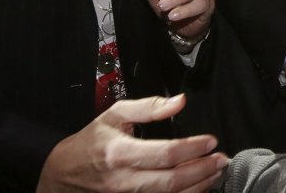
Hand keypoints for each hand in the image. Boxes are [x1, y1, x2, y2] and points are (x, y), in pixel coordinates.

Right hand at [37, 95, 226, 192]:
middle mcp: (124, 180)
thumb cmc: (90, 143)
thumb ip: (148, 108)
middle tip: (221, 158)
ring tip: (215, 172)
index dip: (192, 149)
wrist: (64, 174)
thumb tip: (179, 101)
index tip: (210, 141)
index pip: (164, 154)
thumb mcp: (114, 116)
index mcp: (119, 153)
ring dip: (199, 186)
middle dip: (202, 170)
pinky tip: (198, 186)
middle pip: (171, 181)